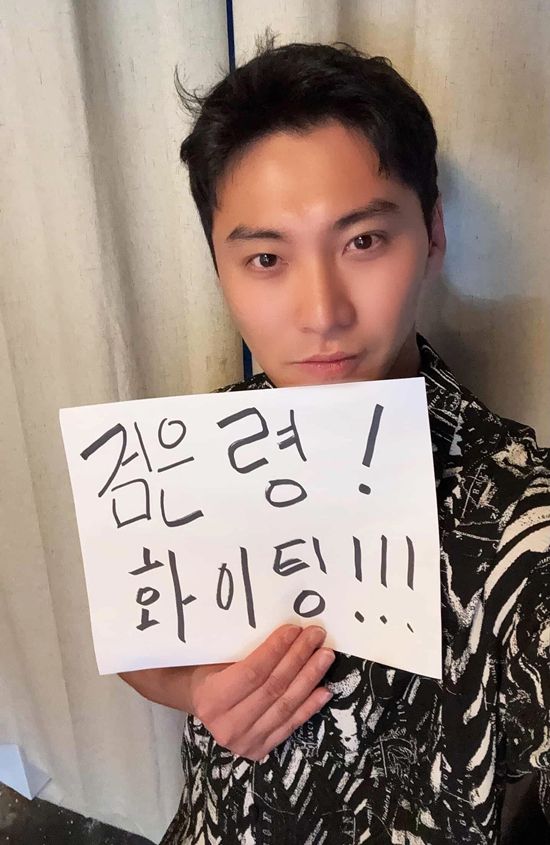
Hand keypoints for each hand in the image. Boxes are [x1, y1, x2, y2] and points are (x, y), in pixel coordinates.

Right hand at [119, 623, 334, 761]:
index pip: (253, 672)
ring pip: (285, 706)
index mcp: (211, 699)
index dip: (276, 650)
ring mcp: (245, 742)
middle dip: (299, 658)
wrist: (198, 702)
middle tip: (316, 636)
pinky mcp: (259, 750)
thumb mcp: (215, 657)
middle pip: (273, 687)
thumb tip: (285, 631)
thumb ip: (244, 650)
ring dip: (310, 678)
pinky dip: (310, 707)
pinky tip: (324, 689)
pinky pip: (290, 726)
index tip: (295, 629)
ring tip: (325, 656)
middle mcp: (228, 725)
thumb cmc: (208, 670)